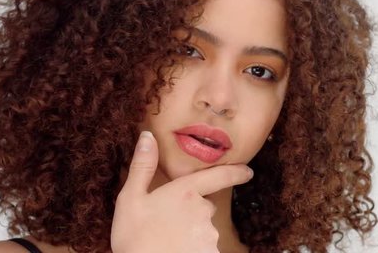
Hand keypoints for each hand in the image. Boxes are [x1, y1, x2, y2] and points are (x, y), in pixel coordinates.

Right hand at [110, 131, 252, 252]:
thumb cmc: (135, 237)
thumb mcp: (130, 199)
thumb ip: (142, 167)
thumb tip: (147, 137)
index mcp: (186, 191)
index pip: (219, 176)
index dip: (236, 172)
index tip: (248, 172)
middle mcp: (203, 211)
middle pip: (204, 207)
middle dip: (191, 212)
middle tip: (166, 222)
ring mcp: (208, 235)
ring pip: (204, 229)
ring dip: (190, 233)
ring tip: (166, 241)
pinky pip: (204, 248)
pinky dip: (191, 249)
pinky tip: (174, 251)